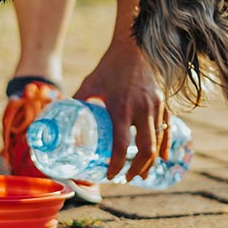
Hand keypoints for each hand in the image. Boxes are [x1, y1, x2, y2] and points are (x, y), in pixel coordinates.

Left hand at [74, 36, 166, 181]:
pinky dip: (166, 146)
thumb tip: (60, 116)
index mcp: (120, 108)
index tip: (111, 175)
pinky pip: (168, 130)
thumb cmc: (109, 66)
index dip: (117, 164)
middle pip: (146, 150)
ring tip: (142, 174)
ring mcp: (156, 107)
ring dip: (151, 162)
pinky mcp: (164, 103)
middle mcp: (141, 110)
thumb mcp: (90, 83)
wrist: (134, 48)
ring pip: (158, 142)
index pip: (121, 145)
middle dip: (138, 169)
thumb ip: (76, 101)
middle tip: (128, 179)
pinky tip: (163, 158)